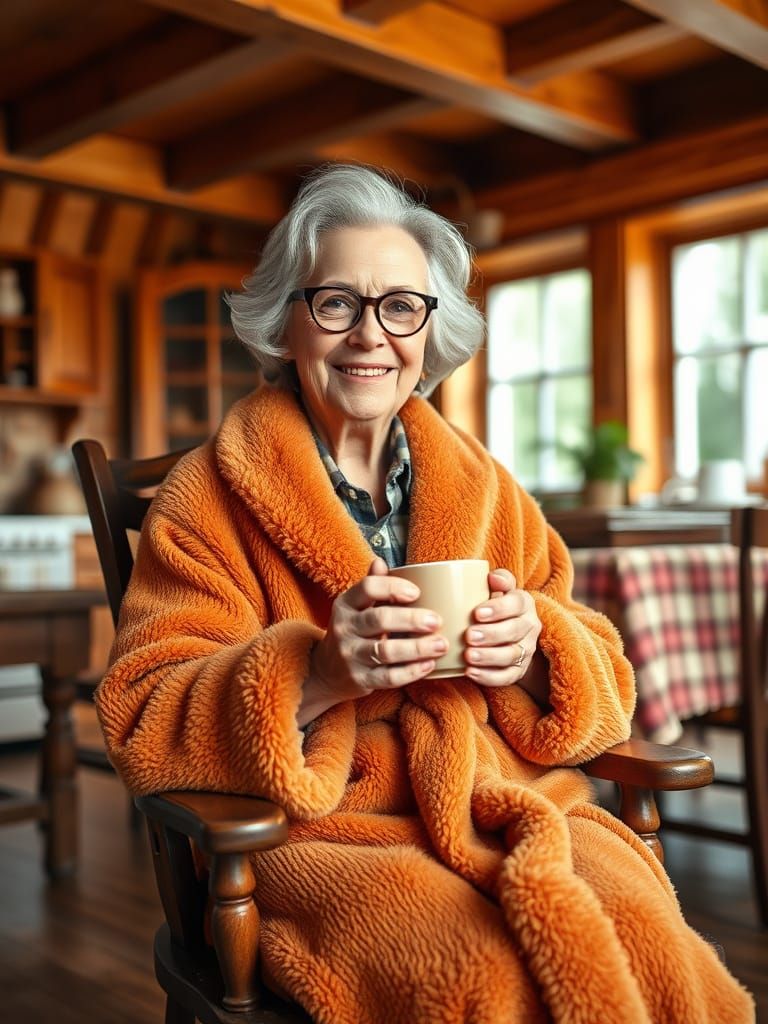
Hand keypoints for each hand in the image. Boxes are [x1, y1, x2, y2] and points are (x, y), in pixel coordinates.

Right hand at [309, 557, 446, 702]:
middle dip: (412, 619)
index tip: (417, 592)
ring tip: (441, 644)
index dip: (393, 588)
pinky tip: (429, 664)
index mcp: (345, 604)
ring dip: (417, 648)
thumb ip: (371, 585)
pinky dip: (412, 671)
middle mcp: (345, 628)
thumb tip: (380, 560)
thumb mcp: (354, 607)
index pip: (368, 588)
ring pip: (386, 650)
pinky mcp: (360, 680)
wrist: (327, 672)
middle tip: (436, 620)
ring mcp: (351, 656)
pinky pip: (389, 677)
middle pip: (380, 619)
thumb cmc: (351, 632)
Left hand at [463, 568, 541, 686]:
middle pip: (514, 631)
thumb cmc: (495, 606)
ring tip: (468, 656)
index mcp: (524, 603)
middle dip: (491, 634)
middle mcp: (530, 626)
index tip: (476, 613)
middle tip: (468, 636)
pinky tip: (471, 673)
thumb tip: (492, 577)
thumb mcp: (498, 590)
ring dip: (489, 657)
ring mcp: (526, 650)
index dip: (498, 609)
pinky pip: (507, 677)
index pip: (516, 604)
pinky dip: (489, 677)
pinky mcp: (519, 670)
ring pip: (511, 655)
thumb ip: (499, 580)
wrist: (510, 634)